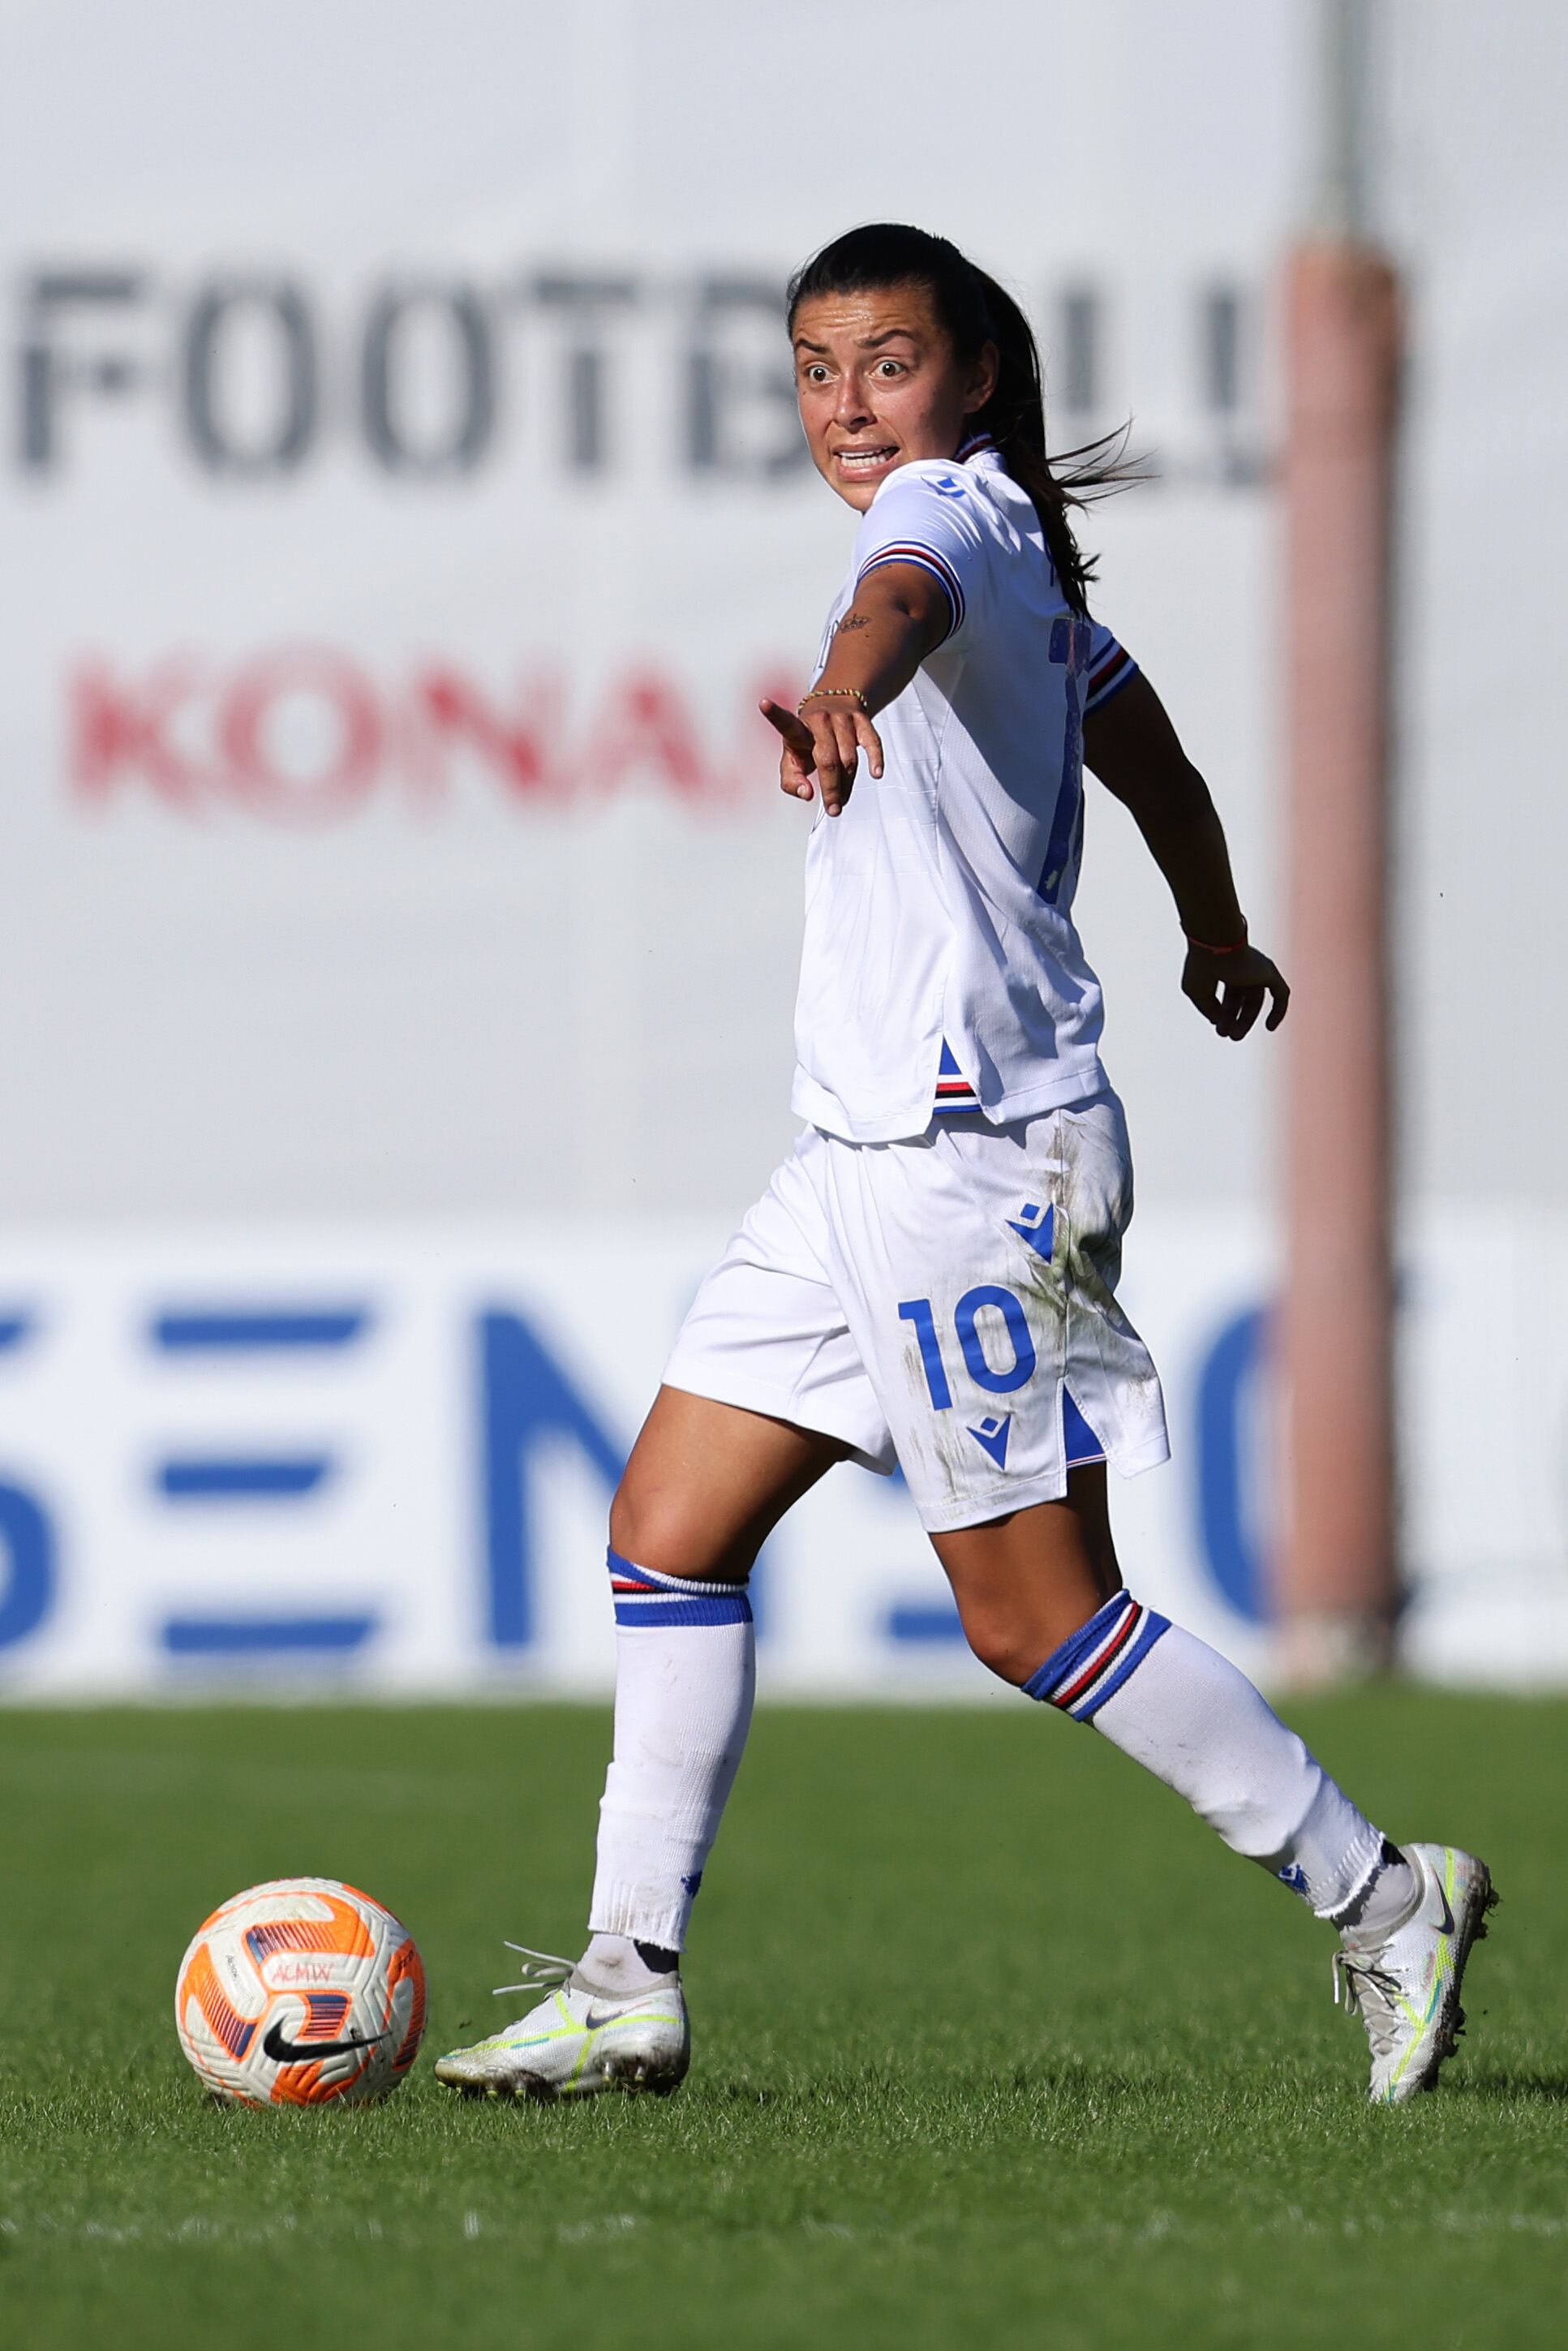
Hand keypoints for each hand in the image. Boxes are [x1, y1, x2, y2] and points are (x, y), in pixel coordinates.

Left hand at [760, 695, 882, 817]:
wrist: (832, 707)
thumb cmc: (808, 742)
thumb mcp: (793, 760)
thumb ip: (792, 781)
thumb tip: (808, 794)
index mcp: (797, 729)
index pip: (785, 723)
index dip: (774, 714)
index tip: (763, 703)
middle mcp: (819, 720)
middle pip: (828, 760)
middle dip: (832, 788)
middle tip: (834, 809)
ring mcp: (842, 718)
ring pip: (849, 758)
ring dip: (847, 784)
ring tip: (842, 798)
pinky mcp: (861, 719)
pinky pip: (872, 743)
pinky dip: (875, 759)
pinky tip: (876, 773)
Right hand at [1182, 941, 1289, 1038]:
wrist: (1215, 943)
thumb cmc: (1202, 964)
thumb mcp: (1197, 991)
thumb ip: (1208, 1008)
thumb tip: (1219, 1022)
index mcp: (1226, 966)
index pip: (1230, 993)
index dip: (1223, 1011)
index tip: (1215, 1024)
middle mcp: (1243, 967)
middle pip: (1242, 998)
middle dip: (1234, 1017)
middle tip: (1226, 1035)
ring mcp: (1258, 969)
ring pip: (1256, 999)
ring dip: (1246, 1019)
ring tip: (1235, 1037)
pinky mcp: (1269, 972)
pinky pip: (1281, 994)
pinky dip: (1278, 1011)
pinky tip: (1270, 1027)